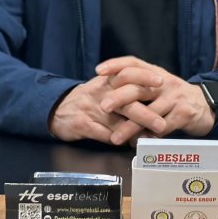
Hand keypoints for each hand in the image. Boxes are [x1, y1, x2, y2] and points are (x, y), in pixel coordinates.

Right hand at [48, 73, 162, 143]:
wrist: (56, 108)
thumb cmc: (87, 99)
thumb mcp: (103, 88)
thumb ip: (124, 89)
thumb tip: (152, 95)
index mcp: (106, 81)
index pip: (127, 73)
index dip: (144, 76)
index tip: (161, 81)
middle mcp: (99, 93)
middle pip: (125, 101)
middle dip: (146, 113)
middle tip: (161, 124)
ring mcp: (91, 109)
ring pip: (117, 121)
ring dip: (134, 132)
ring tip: (149, 139)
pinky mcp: (82, 124)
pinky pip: (104, 134)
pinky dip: (118, 140)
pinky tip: (129, 145)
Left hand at [97, 56, 214, 145]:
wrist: (206, 106)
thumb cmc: (174, 97)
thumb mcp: (158, 86)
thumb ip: (139, 86)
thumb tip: (108, 91)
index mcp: (155, 73)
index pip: (133, 63)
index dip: (115, 64)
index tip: (98, 71)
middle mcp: (164, 82)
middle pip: (138, 87)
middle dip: (119, 97)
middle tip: (103, 107)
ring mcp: (175, 98)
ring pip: (148, 112)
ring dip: (130, 127)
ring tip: (116, 138)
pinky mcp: (184, 114)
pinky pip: (162, 128)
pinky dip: (148, 137)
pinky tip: (138, 144)